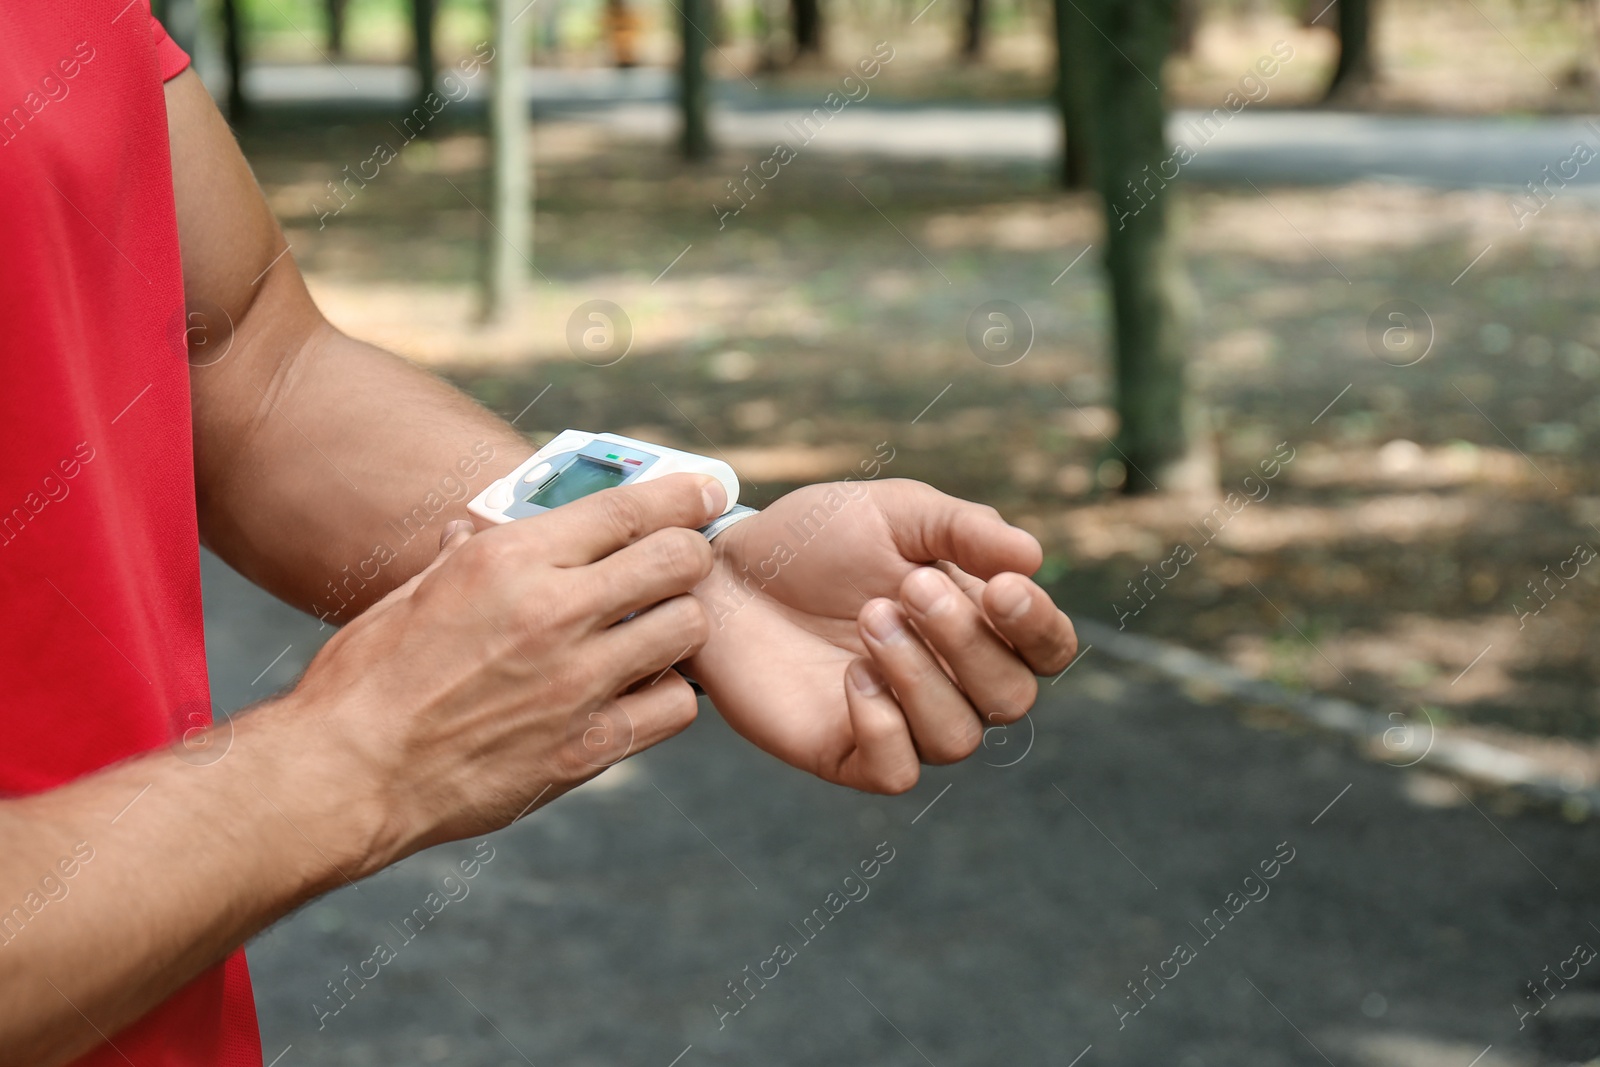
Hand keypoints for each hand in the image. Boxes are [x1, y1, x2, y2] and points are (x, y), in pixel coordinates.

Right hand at [287, 473, 725, 867]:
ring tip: (653, 634)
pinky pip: (674, 706)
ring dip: (680, 626)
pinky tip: (638, 693)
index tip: (708, 490)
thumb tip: (479, 529)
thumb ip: (465, 557)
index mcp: (509, 559)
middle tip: (682, 565)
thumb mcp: (411, 592)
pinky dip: (666, 695)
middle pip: (680, 560)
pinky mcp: (588, 747)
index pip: (629, 508)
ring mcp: (578, 682)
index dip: (684, 494)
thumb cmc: (366, 679)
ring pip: (688, 630)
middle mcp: (554, 611)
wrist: (345, 776)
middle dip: (690, 555)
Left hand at [686, 478, 1076, 793]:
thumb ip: (964, 528)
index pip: (1046, 649)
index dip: (1039, 627)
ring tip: (870, 618)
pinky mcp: (847, 752)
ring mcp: (901, 722)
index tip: (1001, 587)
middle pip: (1010, 697)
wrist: (725, 571)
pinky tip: (851, 674)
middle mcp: (951, 682)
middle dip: (967, 641)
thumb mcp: (894, 512)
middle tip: (910, 588)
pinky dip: (884, 724)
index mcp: (978, 623)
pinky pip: (898, 770)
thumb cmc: (816, 539)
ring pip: (959, 738)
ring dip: (921, 676)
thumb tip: (1032, 555)